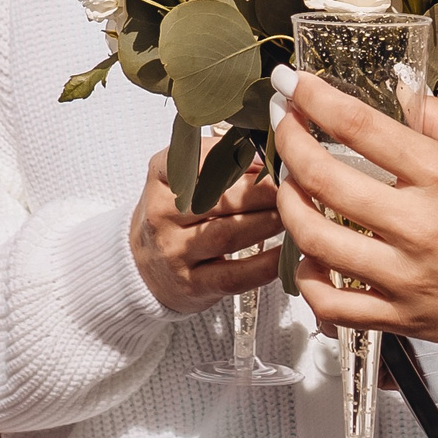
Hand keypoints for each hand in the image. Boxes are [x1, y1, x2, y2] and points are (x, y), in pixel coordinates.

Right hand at [130, 139, 281, 314]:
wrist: (143, 267)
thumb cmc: (176, 216)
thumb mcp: (183, 181)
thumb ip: (218, 162)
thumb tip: (270, 153)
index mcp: (160, 179)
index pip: (192, 160)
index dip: (231, 156)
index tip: (265, 154)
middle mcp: (162, 215)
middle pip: (216, 199)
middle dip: (260, 190)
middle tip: (293, 184)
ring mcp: (175, 253)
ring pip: (226, 235)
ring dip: (267, 222)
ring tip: (294, 213)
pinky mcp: (192, 285)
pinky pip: (233, 275)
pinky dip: (264, 264)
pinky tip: (287, 253)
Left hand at [270, 71, 437, 361]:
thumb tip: (401, 86)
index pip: (360, 126)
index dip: (314, 98)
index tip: (291, 82)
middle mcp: (421, 226)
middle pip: (324, 177)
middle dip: (288, 140)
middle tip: (281, 122)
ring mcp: (408, 277)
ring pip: (316, 240)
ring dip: (289, 205)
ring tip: (289, 184)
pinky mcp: (405, 319)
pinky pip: (334, 305)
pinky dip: (309, 281)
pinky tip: (312, 259)